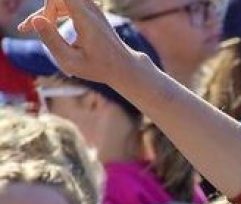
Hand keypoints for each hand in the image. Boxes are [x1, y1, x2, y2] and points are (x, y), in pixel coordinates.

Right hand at [18, 0, 141, 84]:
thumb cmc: (98, 67)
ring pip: (59, 0)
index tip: (36, 21)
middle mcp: (90, 9)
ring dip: (46, 12)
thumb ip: (51, 40)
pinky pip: (65, 3)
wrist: (123, 66)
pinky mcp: (90, 11)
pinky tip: (45, 26)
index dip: (46, 5)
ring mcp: (92, 8)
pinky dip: (54, 13)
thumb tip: (36, 19)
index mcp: (86, 19)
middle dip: (42, 12)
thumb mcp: (70, 60)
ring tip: (28, 29)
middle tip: (26, 30)